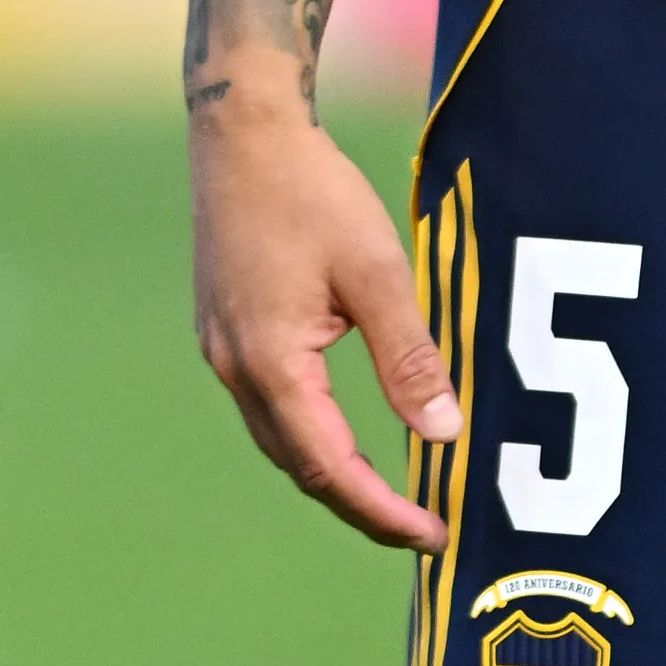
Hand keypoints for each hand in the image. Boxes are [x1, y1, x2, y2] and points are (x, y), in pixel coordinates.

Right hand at [189, 99, 461, 546]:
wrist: (242, 129)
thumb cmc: (311, 190)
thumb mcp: (375, 271)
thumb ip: (409, 357)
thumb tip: (444, 435)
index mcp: (270, 361)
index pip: (330, 467)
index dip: (383, 511)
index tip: (433, 536)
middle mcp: (234, 368)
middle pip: (299, 466)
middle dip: (360, 506)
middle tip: (422, 527)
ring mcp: (222, 350)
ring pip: (280, 441)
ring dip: (333, 474)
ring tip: (391, 495)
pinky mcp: (224, 329)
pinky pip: (269, 407)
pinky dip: (311, 435)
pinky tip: (343, 431)